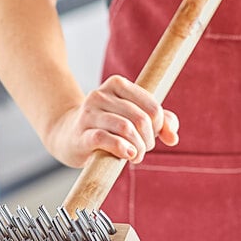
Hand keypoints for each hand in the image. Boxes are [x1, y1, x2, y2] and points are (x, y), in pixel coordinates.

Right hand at [44, 75, 178, 167]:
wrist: (68, 136)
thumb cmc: (107, 126)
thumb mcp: (134, 118)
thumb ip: (160, 122)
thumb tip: (173, 137)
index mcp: (117, 84)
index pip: (152, 106)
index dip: (159, 126)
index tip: (152, 136)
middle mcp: (101, 94)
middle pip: (141, 119)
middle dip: (148, 140)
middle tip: (143, 150)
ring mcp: (89, 114)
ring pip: (126, 128)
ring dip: (138, 148)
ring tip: (135, 156)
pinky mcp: (81, 134)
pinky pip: (105, 138)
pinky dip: (121, 148)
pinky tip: (127, 155)